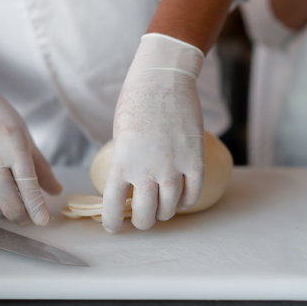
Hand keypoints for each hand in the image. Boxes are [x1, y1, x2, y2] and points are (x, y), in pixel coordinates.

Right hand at [0, 66, 61, 224]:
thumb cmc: (0, 119)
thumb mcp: (27, 140)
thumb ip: (41, 169)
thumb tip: (56, 191)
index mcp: (13, 148)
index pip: (27, 184)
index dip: (35, 206)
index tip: (42, 221)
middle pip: (6, 199)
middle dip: (20, 216)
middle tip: (29, 220)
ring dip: (4, 214)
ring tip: (15, 212)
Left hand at [102, 33, 204, 231]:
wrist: (162, 79)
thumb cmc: (135, 103)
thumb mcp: (120, 136)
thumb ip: (125, 164)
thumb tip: (130, 187)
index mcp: (121, 164)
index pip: (112, 208)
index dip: (112, 224)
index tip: (113, 226)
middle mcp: (146, 170)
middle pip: (145, 215)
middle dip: (142, 221)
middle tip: (143, 216)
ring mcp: (173, 166)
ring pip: (169, 209)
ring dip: (164, 213)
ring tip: (161, 208)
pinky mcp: (194, 159)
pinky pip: (192, 194)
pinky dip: (186, 202)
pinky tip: (181, 198)